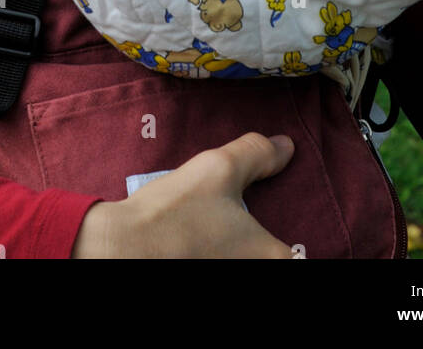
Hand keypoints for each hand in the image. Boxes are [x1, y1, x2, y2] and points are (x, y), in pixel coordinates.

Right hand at [70, 132, 295, 258]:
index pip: (299, 256)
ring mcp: (224, 278)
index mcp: (268, 257)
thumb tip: (287, 146)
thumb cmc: (178, 210)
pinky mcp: (197, 272)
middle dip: (269, 239)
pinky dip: (222, 248)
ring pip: (245, 256)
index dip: (297, 239)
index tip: (290, 223)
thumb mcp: (220, 168)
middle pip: (274, 255)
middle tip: (262, 216)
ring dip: (242, 244)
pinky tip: (208, 232)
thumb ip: (258, 154)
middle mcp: (252, 272)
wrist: (124, 247)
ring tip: (230, 219)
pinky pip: (223, 259)